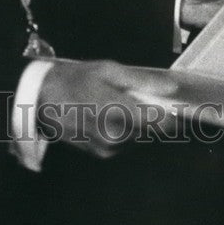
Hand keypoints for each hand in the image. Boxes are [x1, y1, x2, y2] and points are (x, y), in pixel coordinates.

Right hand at [39, 58, 177, 159]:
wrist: (43, 100)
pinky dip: (125, 130)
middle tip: (141, 98)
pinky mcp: (101, 154)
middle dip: (153, 116)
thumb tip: (171, 89)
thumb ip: (143, 81)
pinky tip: (111, 116)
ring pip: (139, 137)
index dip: (174, 117)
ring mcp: (108, 148)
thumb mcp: (109, 70)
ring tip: (121, 104)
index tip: (180, 108)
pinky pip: (125, 142)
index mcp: (118, 112)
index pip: (160, 123)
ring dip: (139, 124)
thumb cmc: (77, 80)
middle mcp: (115, 135)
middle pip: (151, 131)